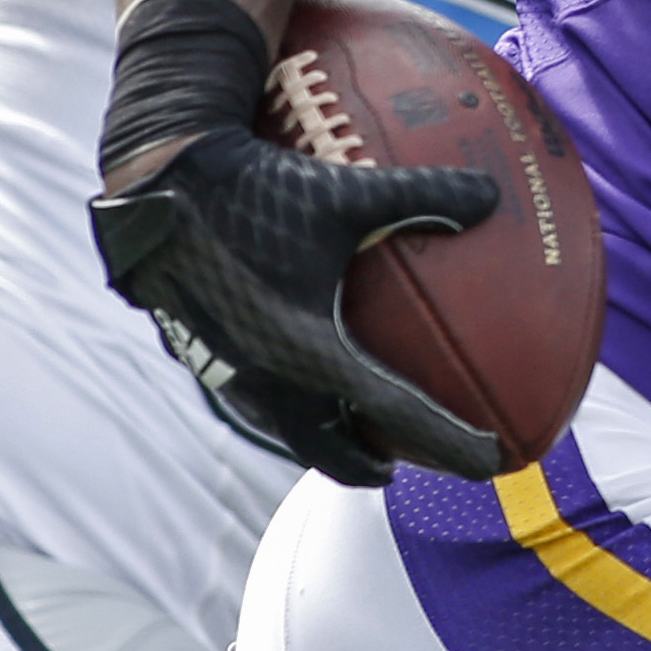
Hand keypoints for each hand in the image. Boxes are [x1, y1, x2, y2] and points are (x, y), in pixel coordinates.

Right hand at [92, 126, 501, 484]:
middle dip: (378, 465)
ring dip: (333, 439)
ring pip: (293, 431)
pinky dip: (297, 406)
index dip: (451, 444)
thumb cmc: (256, 189)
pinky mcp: (207, 354)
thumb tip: (491, 194)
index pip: (398, 418)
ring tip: (362, 431)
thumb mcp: (345, 191)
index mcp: (313, 354)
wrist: (158, 186)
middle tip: (415, 464)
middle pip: (335, 453)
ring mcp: (233, 374)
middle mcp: (272, 380)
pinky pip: (262, 400)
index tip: (493, 461)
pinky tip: (304, 375)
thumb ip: (424, 194)